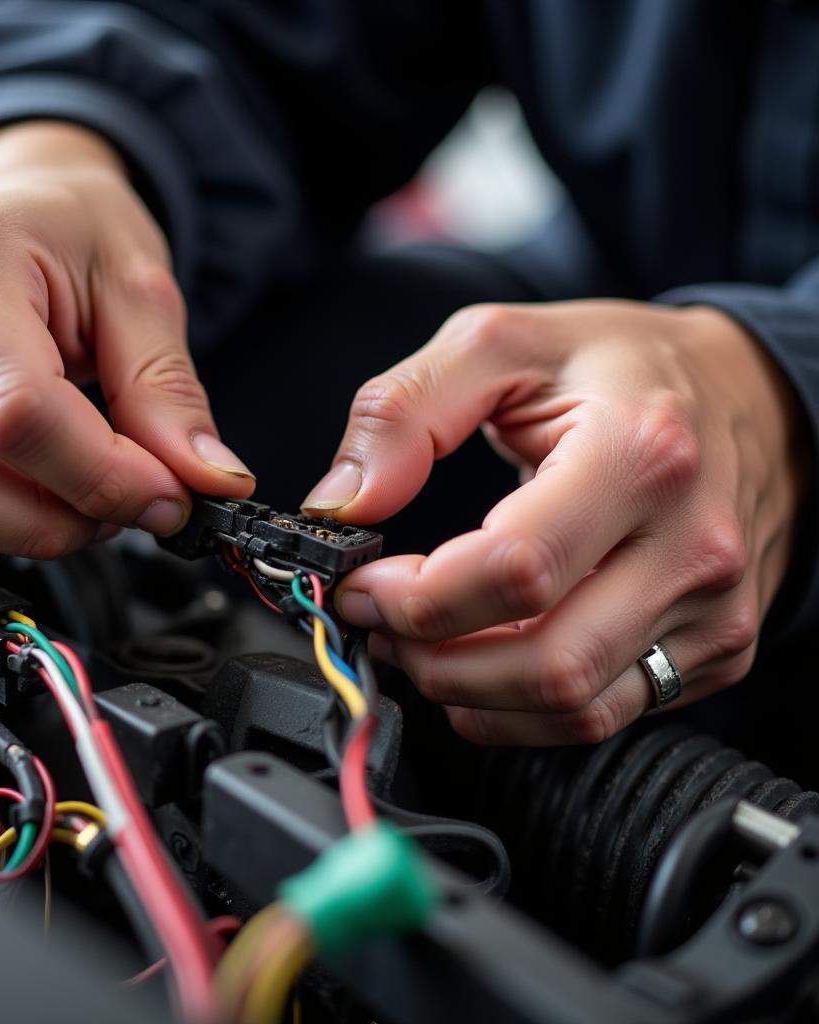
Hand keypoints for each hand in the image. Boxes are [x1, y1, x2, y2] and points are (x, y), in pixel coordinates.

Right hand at [0, 121, 253, 558]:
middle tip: (116, 508)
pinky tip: (3, 502)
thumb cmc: (72, 229)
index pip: (20, 413)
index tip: (166, 498)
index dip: (104, 479)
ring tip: (64, 503)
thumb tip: (207, 481)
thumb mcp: (141, 287)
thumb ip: (171, 390)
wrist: (15, 199)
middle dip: (47, 523)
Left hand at [303, 301, 805, 743]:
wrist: (749, 393)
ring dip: (470, 694)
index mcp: (638, 455)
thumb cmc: (623, 366)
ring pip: (573, 705)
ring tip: (422, 648)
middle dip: (433, 660)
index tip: (364, 587)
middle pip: (545, 660)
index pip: (516, 571)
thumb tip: (343, 503)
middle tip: (383, 626)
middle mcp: (691, 544)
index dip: (417, 599)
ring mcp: (713, 608)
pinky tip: (483, 669)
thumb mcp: (500, 344)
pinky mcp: (717, 646)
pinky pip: (605, 712)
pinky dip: (523, 711)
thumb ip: (405, 411)